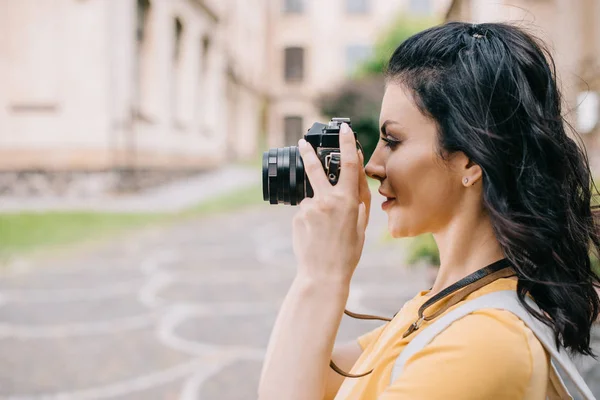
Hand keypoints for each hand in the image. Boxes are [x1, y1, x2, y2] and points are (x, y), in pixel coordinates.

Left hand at [292, 123, 370, 284]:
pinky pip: (305, 212)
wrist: (323, 274)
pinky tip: (315, 236)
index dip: (347, 143)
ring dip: (318, 208)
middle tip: (302, 141)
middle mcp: (326, 200)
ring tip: (324, 232)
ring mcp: (309, 208)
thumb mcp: (362, 226)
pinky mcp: (297, 218)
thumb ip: (360, 202)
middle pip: (314, 168)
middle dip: (308, 152)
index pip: (349, 165)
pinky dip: (311, 219)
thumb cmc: (348, 253)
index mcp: (347, 201)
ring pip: (313, 198)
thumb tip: (357, 183)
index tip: (344, 129)